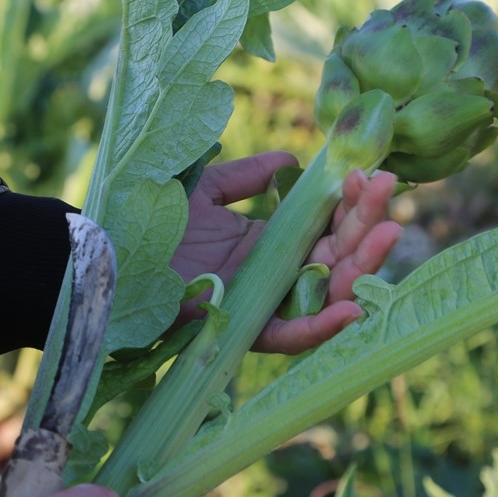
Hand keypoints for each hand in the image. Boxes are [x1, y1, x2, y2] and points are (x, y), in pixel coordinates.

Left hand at [171, 152, 402, 354]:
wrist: (109, 250)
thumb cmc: (152, 220)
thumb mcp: (207, 190)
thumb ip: (248, 176)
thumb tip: (291, 159)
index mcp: (270, 242)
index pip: (327, 226)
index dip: (353, 202)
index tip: (370, 172)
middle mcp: (274, 274)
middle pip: (337, 255)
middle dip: (368, 224)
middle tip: (389, 190)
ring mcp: (261, 302)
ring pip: (327, 293)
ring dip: (361, 266)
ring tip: (387, 233)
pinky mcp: (241, 328)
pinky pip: (289, 337)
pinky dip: (322, 327)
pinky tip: (353, 307)